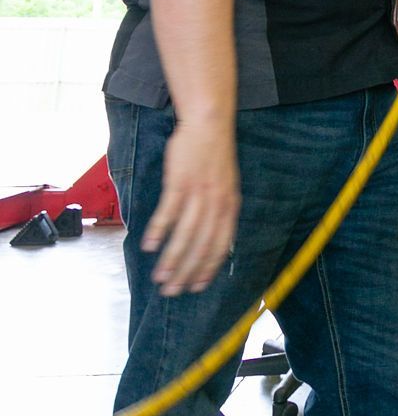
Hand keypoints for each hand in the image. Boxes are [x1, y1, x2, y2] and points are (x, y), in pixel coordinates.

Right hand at [142, 118, 240, 295]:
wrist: (208, 124)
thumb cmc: (214, 156)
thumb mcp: (226, 186)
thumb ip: (221, 212)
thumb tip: (215, 240)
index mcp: (230, 206)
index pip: (220, 245)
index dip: (208, 268)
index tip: (195, 287)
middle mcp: (217, 203)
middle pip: (201, 245)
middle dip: (186, 271)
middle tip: (171, 290)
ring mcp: (198, 192)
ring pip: (185, 234)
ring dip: (171, 258)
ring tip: (159, 277)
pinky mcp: (180, 182)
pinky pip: (169, 212)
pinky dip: (159, 231)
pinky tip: (149, 245)